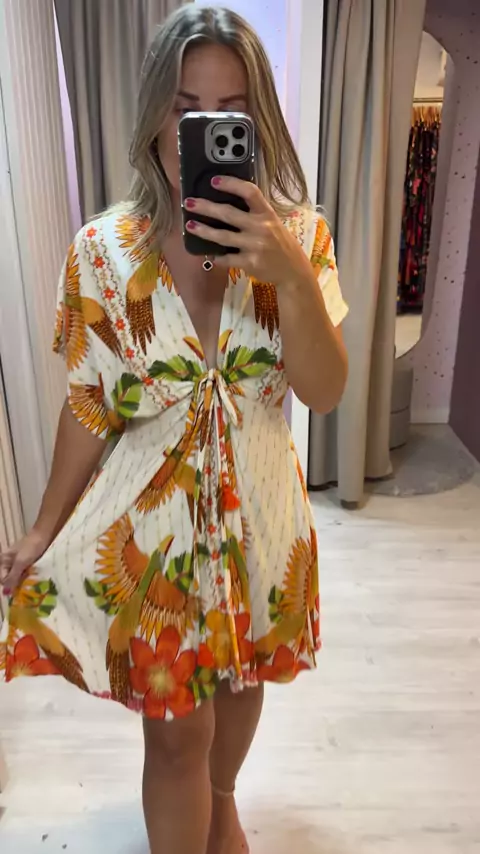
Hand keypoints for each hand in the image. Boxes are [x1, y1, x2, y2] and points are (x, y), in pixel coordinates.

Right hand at [0, 529, 49, 595]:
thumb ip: (12, 577)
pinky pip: (27, 574)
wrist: (44, 535)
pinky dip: (30, 578)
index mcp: (4, 561)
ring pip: (19, 578)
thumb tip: (5, 593)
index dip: (10, 586)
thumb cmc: (30, 547)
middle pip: (11, 579)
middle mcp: (10, 563)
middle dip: (18, 585)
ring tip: (32, 586)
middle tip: (27, 589)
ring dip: (25, 582)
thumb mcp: (20, 562)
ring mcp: (19, 564)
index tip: (20, 591)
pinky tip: (35, 581)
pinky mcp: (28, 564)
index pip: (3, 579)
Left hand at [184, 177, 313, 286]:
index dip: (231, 184)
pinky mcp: (251, 263)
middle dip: (206, 207)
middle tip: (189, 202)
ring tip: (189, 226)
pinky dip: (217, 257)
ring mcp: (255, 246)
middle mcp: (261, 227)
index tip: (214, 181)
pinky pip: (227, 258)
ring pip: (223, 237)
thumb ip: (255, 213)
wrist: (293, 270)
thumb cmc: (279, 244)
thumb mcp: (272, 223)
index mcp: (267, 213)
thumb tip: (226, 202)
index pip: (249, 192)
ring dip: (204, 231)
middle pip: (228, 213)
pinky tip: (209, 254)